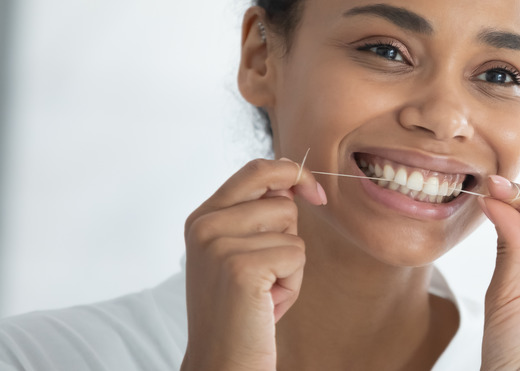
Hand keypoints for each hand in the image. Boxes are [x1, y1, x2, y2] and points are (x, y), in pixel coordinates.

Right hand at [180, 158, 326, 370]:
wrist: (223, 362)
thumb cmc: (242, 310)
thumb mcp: (243, 252)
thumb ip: (259, 215)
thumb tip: (296, 182)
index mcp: (202, 217)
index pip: (256, 168)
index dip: (294, 172)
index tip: (316, 193)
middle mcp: (204, 225)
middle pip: (281, 200)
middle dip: (290, 235)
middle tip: (267, 274)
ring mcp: (219, 244)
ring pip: (293, 230)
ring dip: (291, 265)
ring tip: (264, 292)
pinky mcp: (241, 267)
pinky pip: (296, 255)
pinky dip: (292, 282)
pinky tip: (267, 303)